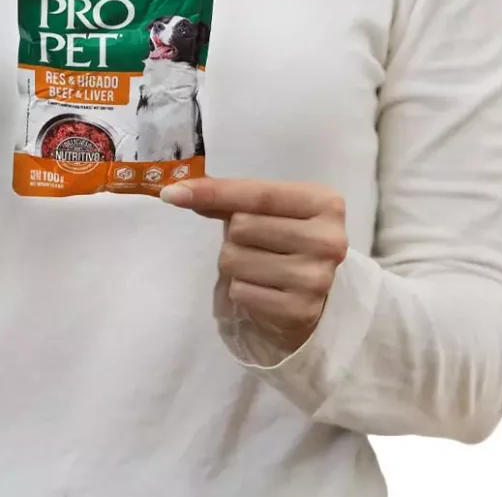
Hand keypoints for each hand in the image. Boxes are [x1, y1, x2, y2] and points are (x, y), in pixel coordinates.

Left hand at [161, 178, 348, 351]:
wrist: (310, 291)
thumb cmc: (283, 240)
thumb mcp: (267, 211)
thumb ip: (227, 199)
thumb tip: (175, 192)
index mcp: (325, 202)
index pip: (258, 194)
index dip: (213, 192)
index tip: (172, 193)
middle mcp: (329, 239)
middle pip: (242, 227)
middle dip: (235, 236)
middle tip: (257, 245)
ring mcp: (317, 278)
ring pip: (234, 259)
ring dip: (235, 264)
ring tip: (259, 267)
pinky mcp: (300, 310)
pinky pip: (240, 291)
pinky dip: (241, 289)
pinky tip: (263, 288)